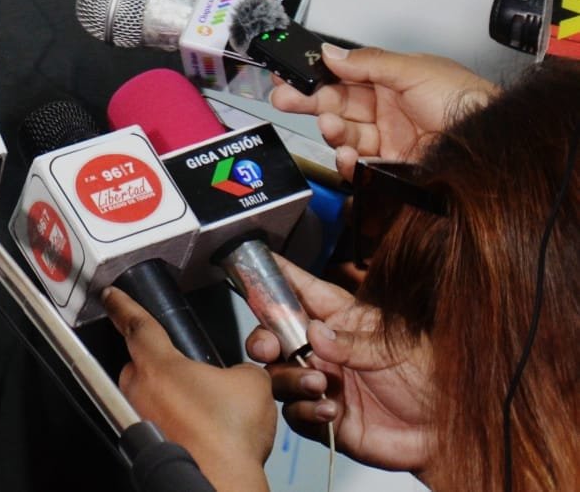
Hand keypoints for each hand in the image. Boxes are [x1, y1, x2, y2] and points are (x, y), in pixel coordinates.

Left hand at [104, 287, 273, 491]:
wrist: (221, 482)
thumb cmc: (228, 438)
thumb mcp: (251, 383)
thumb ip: (241, 368)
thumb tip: (240, 377)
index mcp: (158, 364)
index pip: (136, 323)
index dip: (124, 305)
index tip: (111, 296)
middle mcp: (140, 388)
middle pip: (141, 362)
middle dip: (162, 364)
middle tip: (191, 373)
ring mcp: (139, 417)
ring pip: (148, 394)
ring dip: (169, 395)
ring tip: (203, 408)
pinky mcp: (147, 441)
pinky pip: (156, 420)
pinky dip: (174, 421)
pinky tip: (200, 430)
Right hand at [246, 255, 433, 473]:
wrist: (447, 434)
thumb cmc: (432, 379)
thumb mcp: (396, 349)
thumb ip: (352, 342)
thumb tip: (314, 334)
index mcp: (340, 319)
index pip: (300, 289)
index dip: (274, 275)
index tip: (251, 263)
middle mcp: (323, 350)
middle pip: (274, 335)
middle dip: (263, 338)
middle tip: (270, 346)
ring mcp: (321, 383)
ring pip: (277, 375)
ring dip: (290, 379)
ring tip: (320, 385)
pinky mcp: (324, 418)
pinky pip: (295, 413)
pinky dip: (306, 411)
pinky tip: (330, 410)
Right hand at [269, 44, 495, 176]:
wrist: (491, 143)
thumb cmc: (467, 102)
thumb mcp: (415, 70)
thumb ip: (369, 62)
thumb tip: (330, 53)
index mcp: (392, 81)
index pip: (344, 76)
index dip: (316, 75)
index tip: (291, 75)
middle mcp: (387, 109)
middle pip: (337, 103)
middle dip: (308, 100)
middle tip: (285, 98)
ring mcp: (389, 139)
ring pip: (344, 133)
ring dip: (330, 128)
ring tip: (328, 124)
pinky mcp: (391, 168)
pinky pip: (358, 164)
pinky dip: (346, 160)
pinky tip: (345, 152)